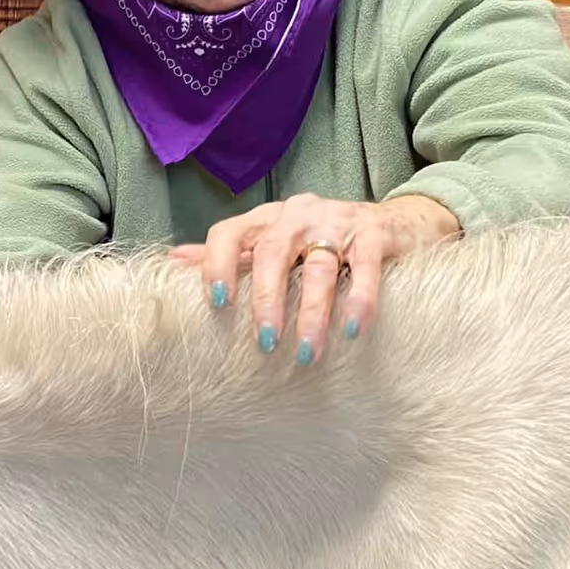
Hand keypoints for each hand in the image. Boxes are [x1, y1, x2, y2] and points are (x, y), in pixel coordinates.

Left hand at [171, 194, 459, 363]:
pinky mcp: (374, 234)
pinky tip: (351, 331)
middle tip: (265, 342)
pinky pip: (365, 268)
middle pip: (272, 252)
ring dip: (312, 313)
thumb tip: (173, 261)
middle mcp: (297, 215)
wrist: (396, 223)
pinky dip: (359, 300)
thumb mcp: (274, 243)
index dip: (217, 264)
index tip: (217, 303)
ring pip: (319, 268)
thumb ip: (230, 254)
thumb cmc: (322, 240)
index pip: (229, 232)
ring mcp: (337, 221)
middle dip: (266, 298)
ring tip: (308, 353)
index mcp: (266, 219)